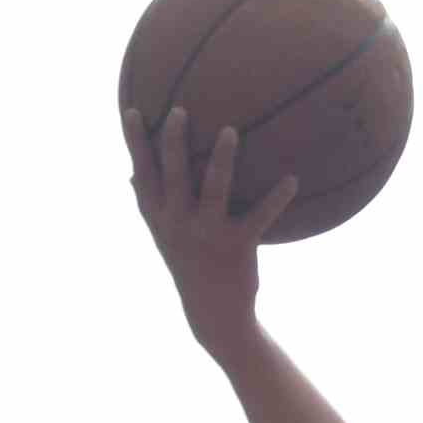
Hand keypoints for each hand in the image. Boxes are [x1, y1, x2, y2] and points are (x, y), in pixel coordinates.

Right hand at [130, 105, 295, 339]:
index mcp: (159, 217)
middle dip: (174, 143)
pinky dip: (277, 198)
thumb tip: (130, 173)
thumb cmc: (188, 264)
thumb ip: (149, 203)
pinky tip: (292, 179)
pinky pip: (260, 216)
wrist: (213, 312)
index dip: (135, 143)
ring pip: (214, 190)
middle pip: (173, 176)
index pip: (143, 173)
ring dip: (222, 160)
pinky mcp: (238, 246)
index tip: (132, 110)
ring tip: (231, 131)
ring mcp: (207, 234)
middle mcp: (179, 223)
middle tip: (180, 110)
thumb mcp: (163, 235)